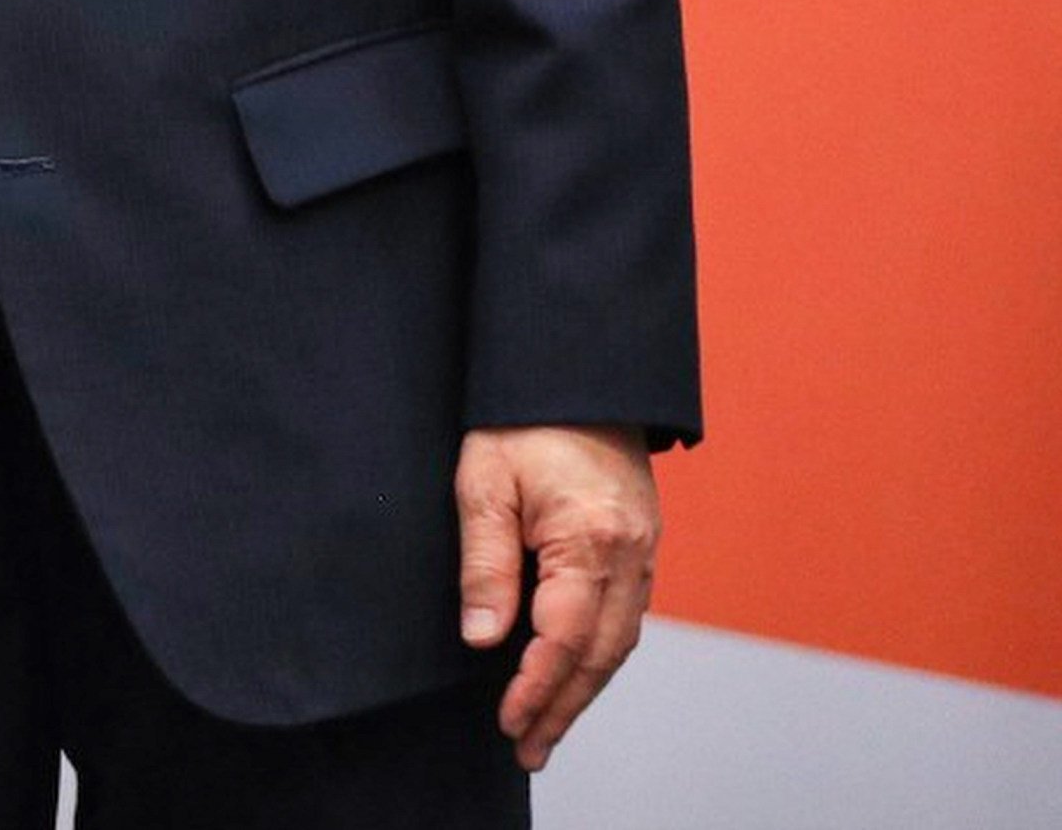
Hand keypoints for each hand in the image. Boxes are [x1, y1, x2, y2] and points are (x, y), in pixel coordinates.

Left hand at [457, 421, 658, 769]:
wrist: (579, 378)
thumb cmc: (523, 422)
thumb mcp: (483, 483)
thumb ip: (485, 563)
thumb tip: (482, 637)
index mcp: (592, 540)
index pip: (564, 638)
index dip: (536, 687)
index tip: (508, 721)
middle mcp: (631, 557)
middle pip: (600, 656)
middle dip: (562, 708)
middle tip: (528, 749)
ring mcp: (644, 555)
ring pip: (618, 645)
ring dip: (583, 691)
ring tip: (546, 730)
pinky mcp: (642, 550)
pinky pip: (625, 620)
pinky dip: (599, 658)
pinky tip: (574, 677)